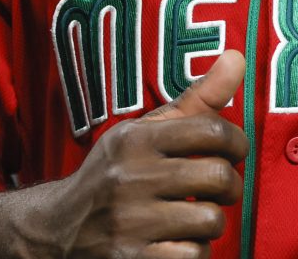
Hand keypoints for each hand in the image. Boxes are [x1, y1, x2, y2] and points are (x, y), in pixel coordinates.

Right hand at [41, 49, 248, 258]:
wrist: (59, 228)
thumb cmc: (118, 173)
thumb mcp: (147, 132)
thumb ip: (197, 99)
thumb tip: (238, 58)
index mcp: (135, 139)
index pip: (212, 129)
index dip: (236, 142)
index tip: (231, 152)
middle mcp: (129, 177)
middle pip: (219, 177)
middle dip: (228, 186)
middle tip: (217, 189)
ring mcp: (129, 222)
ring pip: (211, 220)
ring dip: (209, 222)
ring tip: (192, 217)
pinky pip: (194, 256)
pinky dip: (194, 252)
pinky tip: (176, 242)